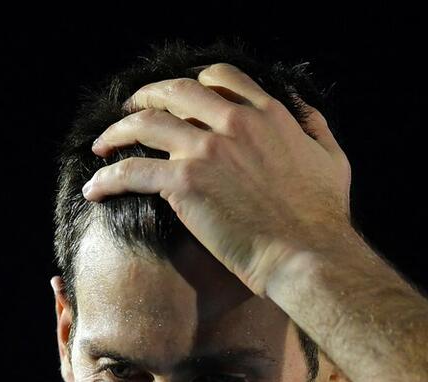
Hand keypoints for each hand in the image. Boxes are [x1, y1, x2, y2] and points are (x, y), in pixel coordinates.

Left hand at [84, 62, 353, 297]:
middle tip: (129, 110)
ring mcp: (207, 149)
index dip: (193, 83)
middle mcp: (234, 122)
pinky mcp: (185, 183)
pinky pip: (132, 172)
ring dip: (117, 132)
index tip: (177, 99)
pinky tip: (95, 189)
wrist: (308, 256)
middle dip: (147, 96)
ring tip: (102, 146)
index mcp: (268, 114)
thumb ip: (316, 128)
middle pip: (176, 91)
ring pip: (145, 124)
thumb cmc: (324, 219)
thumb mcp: (333, 160)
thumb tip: (304, 113)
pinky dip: (108, 179)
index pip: (221, 79)